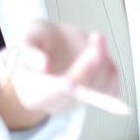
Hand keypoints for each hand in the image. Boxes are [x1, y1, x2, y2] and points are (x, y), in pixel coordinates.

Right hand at [0, 18, 120, 130]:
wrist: (55, 46)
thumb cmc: (39, 42)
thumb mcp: (28, 36)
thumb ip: (30, 48)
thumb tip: (42, 64)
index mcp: (33, 94)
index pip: (45, 96)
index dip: (56, 91)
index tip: (67, 83)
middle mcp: (57, 103)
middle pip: (74, 93)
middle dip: (86, 68)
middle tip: (94, 41)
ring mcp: (79, 101)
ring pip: (96, 89)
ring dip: (101, 60)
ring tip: (96, 37)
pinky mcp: (98, 94)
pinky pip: (111, 88)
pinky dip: (110, 68)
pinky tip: (101, 49)